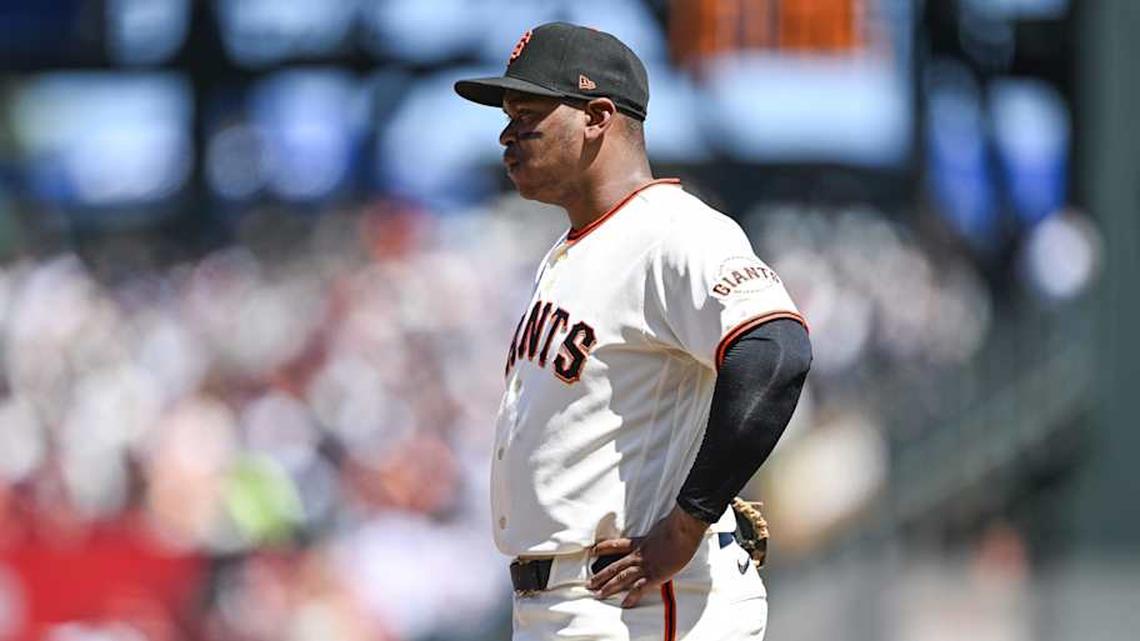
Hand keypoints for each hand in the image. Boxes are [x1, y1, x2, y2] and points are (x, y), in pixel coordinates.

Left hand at [586, 505, 708, 607]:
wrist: (682, 529)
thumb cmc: (676, 525)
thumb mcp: (661, 526)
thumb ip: (657, 533)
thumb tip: (663, 531)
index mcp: (640, 542)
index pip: (617, 545)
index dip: (604, 547)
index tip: (593, 550)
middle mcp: (639, 555)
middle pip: (615, 566)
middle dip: (600, 576)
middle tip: (588, 584)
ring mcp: (645, 565)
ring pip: (622, 577)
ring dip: (609, 587)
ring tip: (598, 594)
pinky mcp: (655, 574)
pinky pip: (639, 587)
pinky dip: (631, 596)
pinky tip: (624, 604)